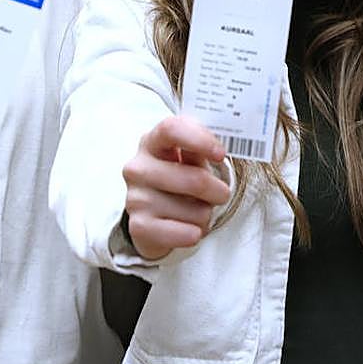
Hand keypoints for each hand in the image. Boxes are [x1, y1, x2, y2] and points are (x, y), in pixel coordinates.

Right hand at [120, 115, 230, 260]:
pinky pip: (185, 234)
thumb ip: (202, 146)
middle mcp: (138, 168)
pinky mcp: (139, 227)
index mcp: (152, 142)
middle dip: (217, 191)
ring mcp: (136, 198)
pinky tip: (190, 229)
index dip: (200, 140)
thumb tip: (226, 143)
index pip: (171, 129)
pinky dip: (195, 233)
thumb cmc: (177, 178)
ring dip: (205, 214)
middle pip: (194, 179)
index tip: (220, 154)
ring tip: (195, 211)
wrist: (153, 216)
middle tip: (220, 194)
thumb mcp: (188, 156)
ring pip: (194, 211)